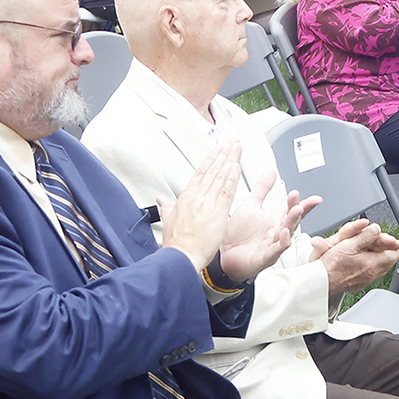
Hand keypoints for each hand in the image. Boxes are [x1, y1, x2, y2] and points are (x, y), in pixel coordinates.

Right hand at [159, 141, 241, 268]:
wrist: (180, 256)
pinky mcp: (217, 213)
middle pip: (212, 170)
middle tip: (231, 143)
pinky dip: (232, 178)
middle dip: (223, 155)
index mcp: (186, 198)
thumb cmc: (177, 244)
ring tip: (236, 148)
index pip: (200, 173)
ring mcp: (207, 203)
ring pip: (220, 177)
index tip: (217, 150)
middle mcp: (197, 197)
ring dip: (229, 160)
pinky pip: (227, 192)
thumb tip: (162, 201)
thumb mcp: (168, 221)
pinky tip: (236, 167)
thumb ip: (167, 208)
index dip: (210, 160)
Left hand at [220, 160, 318, 280]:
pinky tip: (283, 234)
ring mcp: (272, 245)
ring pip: (287, 235)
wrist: (223, 254)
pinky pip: (275, 250)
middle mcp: (277, 233)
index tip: (316, 198)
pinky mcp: (264, 257)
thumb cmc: (237, 235)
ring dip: (292, 224)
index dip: (305, 204)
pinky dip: (281, 243)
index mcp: (275, 220)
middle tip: (298, 200)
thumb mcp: (250, 205)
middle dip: (297, 210)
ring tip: (295, 212)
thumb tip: (271, 172)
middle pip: (292, 221)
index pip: (293, 210)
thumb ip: (262, 188)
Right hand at [313, 219, 398, 296]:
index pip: (392, 255)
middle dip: (395, 254)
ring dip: (387, 261)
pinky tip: (374, 265)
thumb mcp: (348, 245)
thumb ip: (365, 237)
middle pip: (389, 263)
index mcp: (370, 263)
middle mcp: (370, 273)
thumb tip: (376, 229)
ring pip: (382, 269)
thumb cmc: (330, 266)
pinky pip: (374, 274)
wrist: (322, 282)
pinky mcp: (359, 283)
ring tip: (390, 256)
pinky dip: (378, 267)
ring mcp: (365, 280)